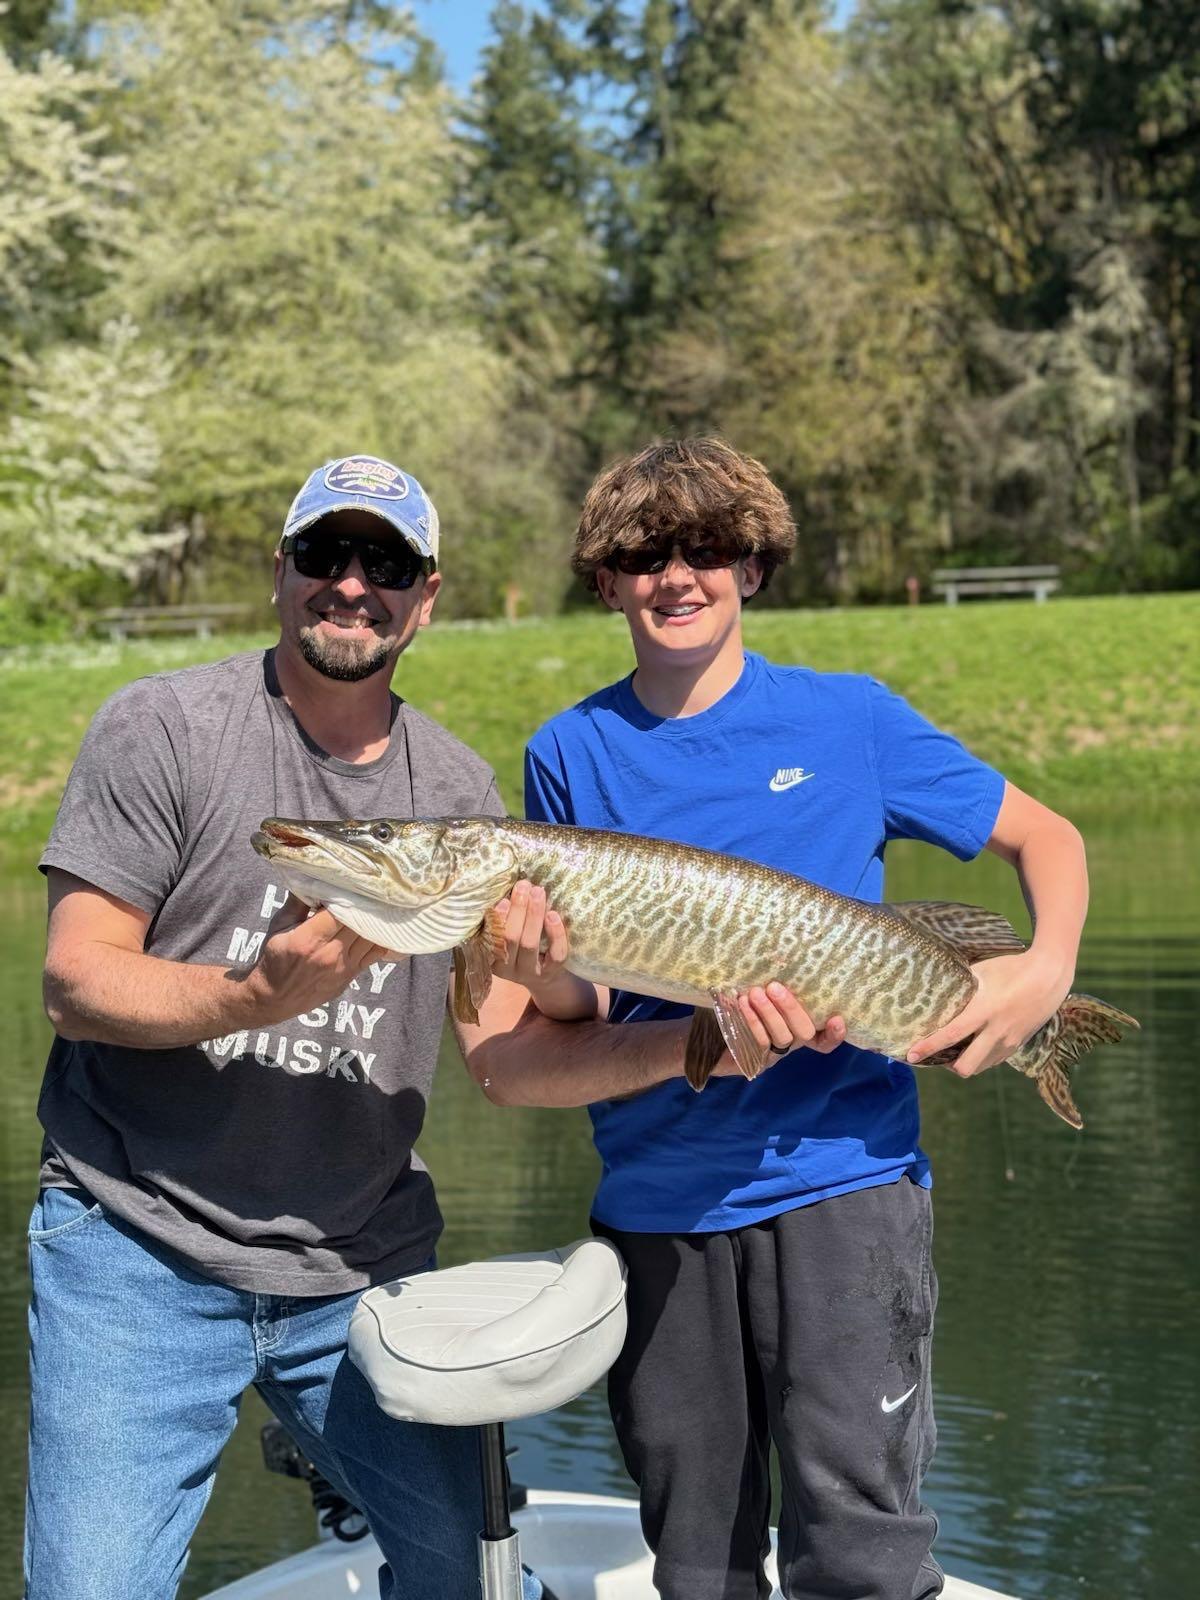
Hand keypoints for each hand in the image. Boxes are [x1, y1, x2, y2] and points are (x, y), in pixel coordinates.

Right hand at [241, 894, 392, 1025]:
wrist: (275, 998)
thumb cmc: (274, 958)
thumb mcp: (279, 925)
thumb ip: (297, 901)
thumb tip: (310, 875)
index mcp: (309, 938)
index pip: (339, 912)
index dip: (348, 897)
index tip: (352, 884)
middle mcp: (329, 953)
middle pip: (359, 922)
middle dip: (365, 906)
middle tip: (372, 889)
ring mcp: (343, 966)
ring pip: (371, 937)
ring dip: (376, 921)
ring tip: (381, 904)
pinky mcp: (351, 976)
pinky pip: (375, 954)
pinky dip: (382, 939)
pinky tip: (387, 926)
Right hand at [492, 881, 569, 985]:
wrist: (546, 981)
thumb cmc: (523, 950)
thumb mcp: (508, 939)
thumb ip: (506, 920)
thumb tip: (511, 888)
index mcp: (493, 957)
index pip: (492, 937)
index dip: (498, 918)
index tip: (503, 898)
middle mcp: (509, 967)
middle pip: (511, 938)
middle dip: (518, 909)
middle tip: (524, 886)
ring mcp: (531, 972)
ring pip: (530, 943)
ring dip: (534, 915)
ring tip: (538, 893)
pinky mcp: (551, 972)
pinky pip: (555, 954)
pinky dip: (555, 933)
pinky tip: (553, 915)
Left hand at [710, 982, 845, 1075]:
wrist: (701, 1036)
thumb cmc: (737, 1008)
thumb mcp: (758, 996)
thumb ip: (772, 988)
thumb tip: (778, 956)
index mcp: (797, 1029)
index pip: (823, 1040)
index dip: (834, 1034)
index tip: (837, 1018)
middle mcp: (789, 1045)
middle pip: (803, 1032)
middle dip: (791, 1008)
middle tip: (775, 987)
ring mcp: (772, 1055)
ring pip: (781, 1036)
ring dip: (768, 1012)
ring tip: (754, 992)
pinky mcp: (752, 1060)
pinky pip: (758, 1041)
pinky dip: (752, 1021)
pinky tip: (742, 1004)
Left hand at [907, 950, 1072, 1077]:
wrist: (1050, 974)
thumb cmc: (1012, 967)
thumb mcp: (983, 971)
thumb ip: (961, 984)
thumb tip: (936, 988)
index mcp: (984, 1010)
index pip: (951, 1035)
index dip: (929, 1047)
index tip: (911, 1055)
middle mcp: (996, 1030)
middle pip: (966, 1066)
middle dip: (948, 1065)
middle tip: (937, 1055)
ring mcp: (1009, 1040)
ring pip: (981, 1066)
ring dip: (965, 1062)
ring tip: (954, 1050)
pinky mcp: (1019, 1044)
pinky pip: (994, 1060)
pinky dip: (982, 1057)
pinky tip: (976, 1044)